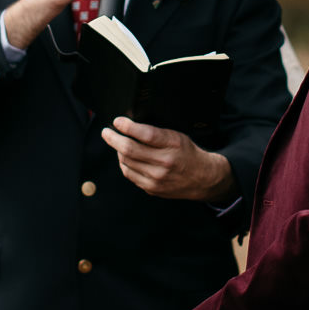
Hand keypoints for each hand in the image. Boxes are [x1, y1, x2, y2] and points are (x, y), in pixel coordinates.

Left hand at [105, 117, 236, 201]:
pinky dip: (123, 163)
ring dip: (117, 151)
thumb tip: (130, 126)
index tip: (117, 121)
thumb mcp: (177, 136)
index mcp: (172, 145)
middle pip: (129, 149)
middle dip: (113, 138)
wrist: (202, 178)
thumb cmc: (188, 153)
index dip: (127, 126)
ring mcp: (156, 178)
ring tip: (116, 143)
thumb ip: (156, 132)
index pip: (145, 134)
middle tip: (106, 132)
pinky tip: (124, 157)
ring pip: (126, 162)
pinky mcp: (151, 188)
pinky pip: (129, 174)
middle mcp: (164, 162)